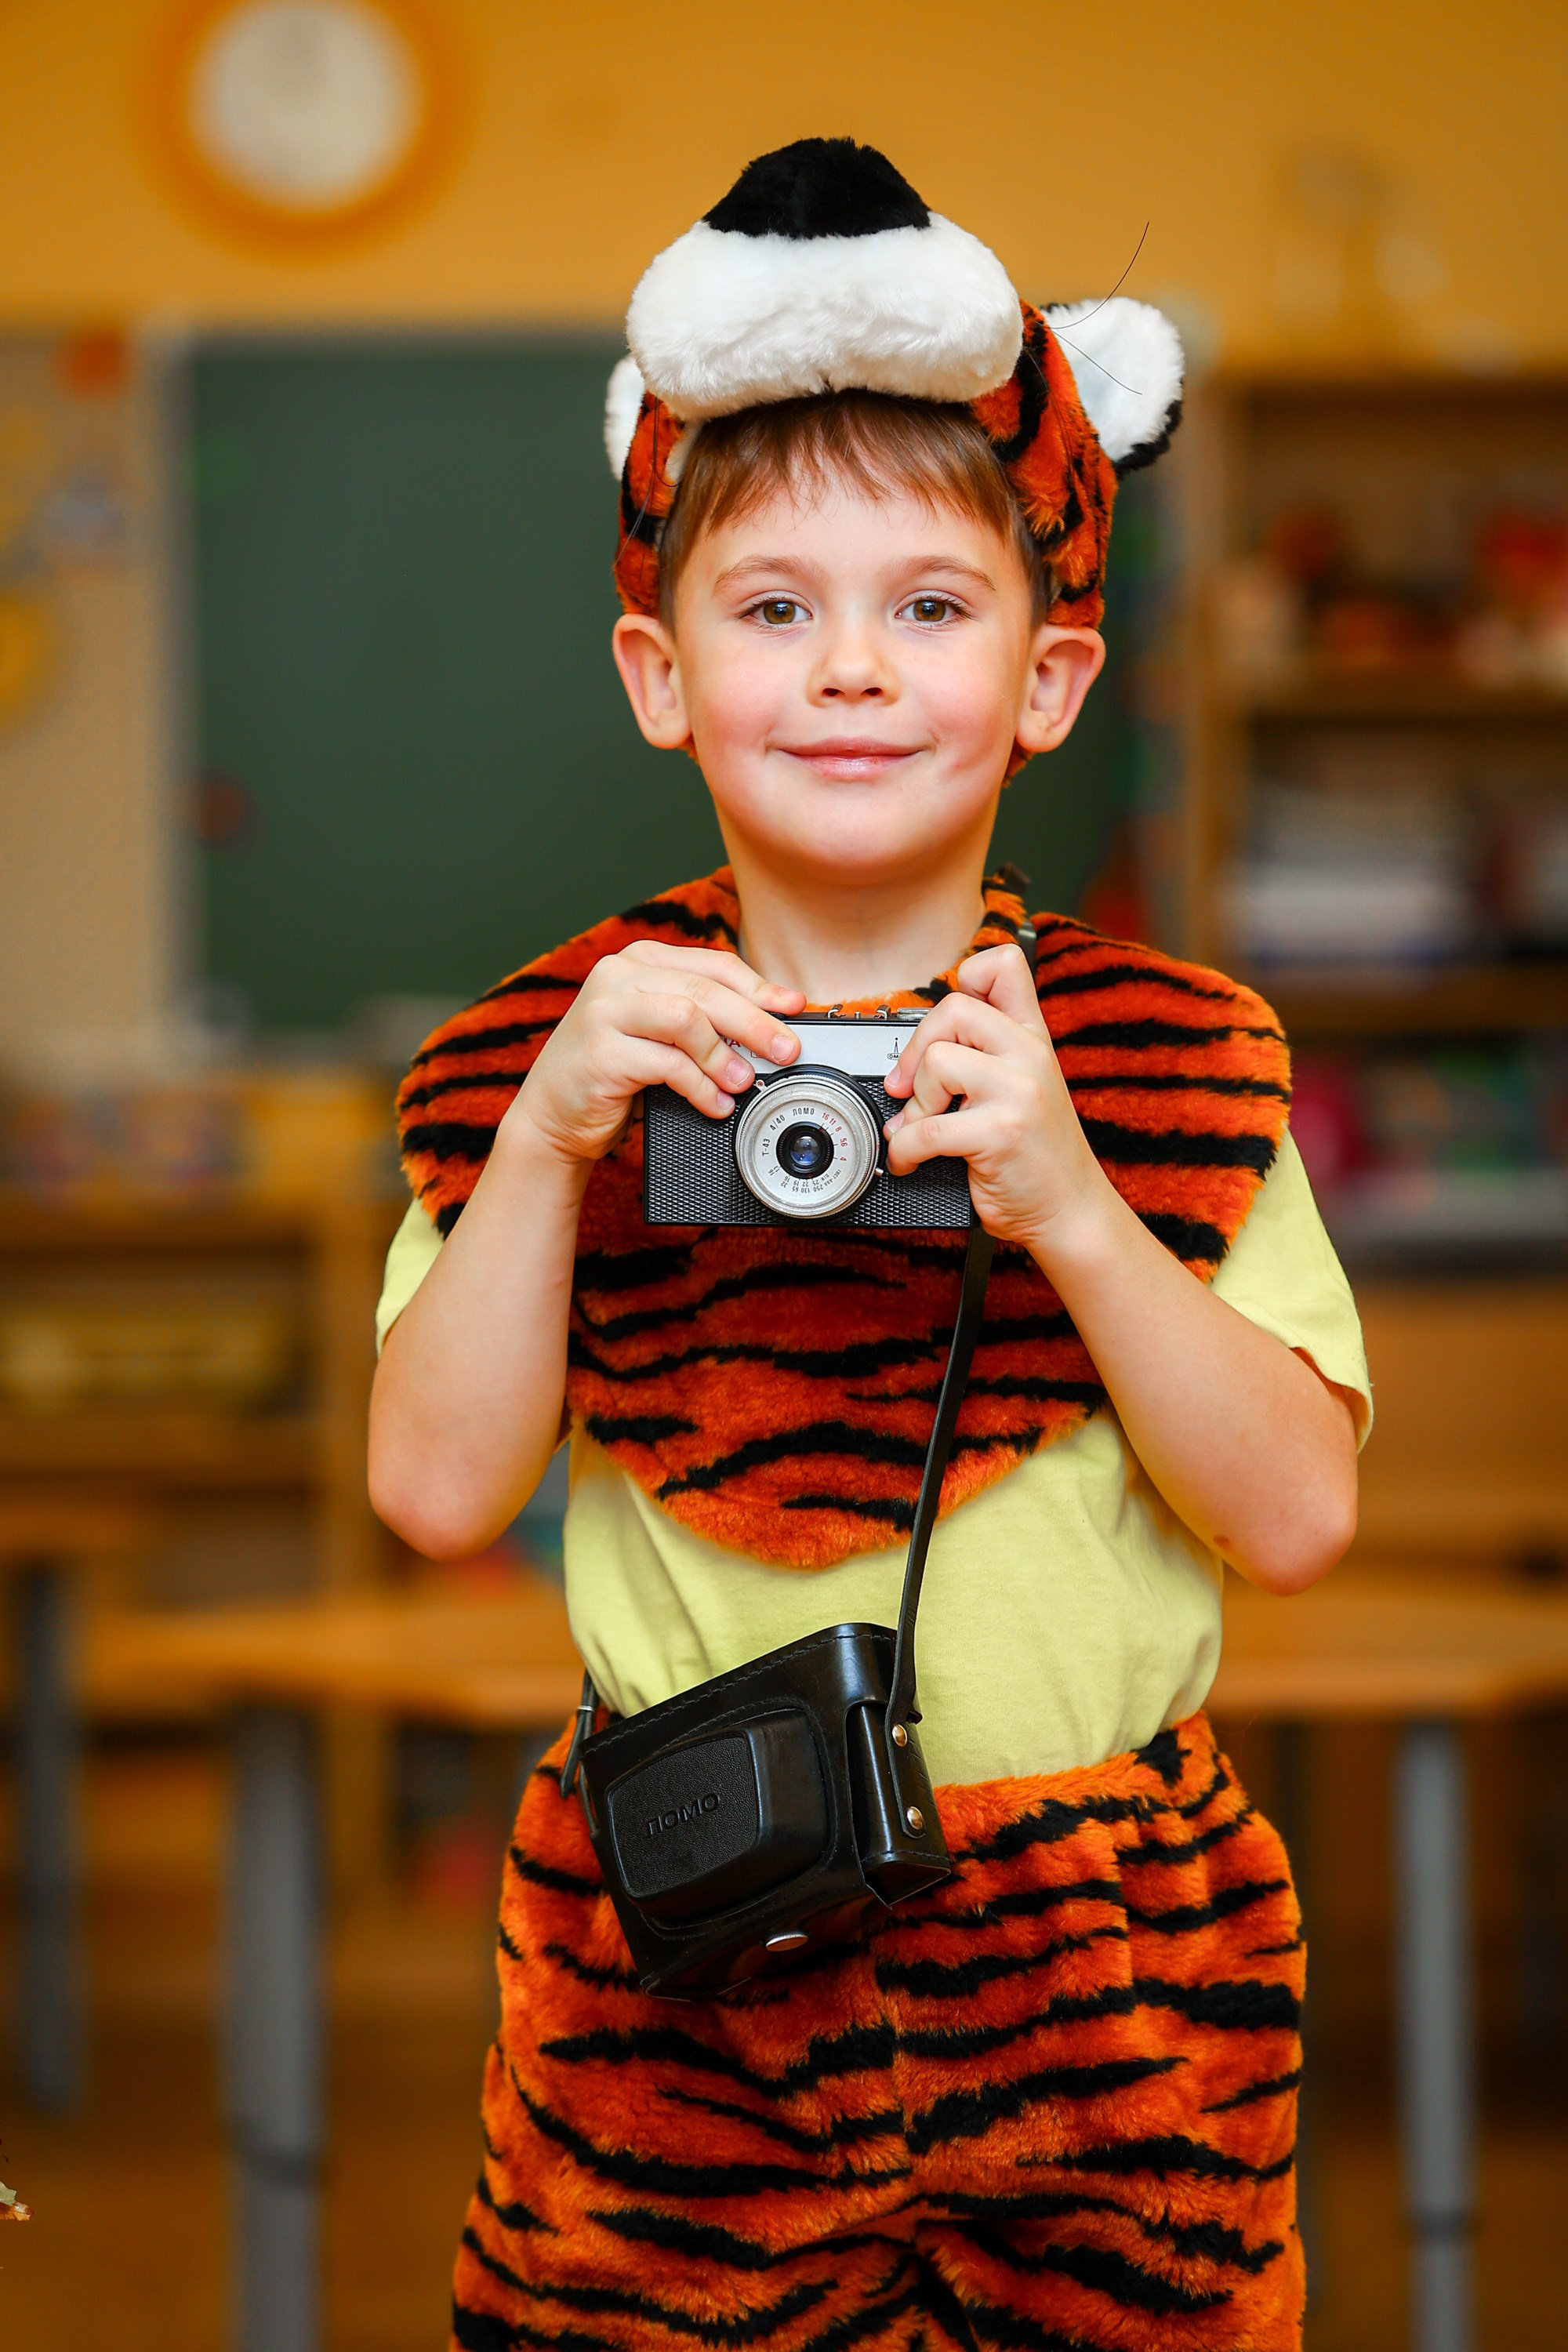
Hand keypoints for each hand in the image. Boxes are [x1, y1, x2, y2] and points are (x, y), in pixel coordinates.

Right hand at [502, 943, 804, 1167]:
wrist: (552, 1115)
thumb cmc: (613, 1074)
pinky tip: (714, 1103)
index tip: (793, 1008)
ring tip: (744, 1081)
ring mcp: (604, 1010)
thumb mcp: (660, 1035)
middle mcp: (618, 975)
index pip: (713, 964)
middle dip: (755, 1023)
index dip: (759, 986)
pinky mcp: (600, 1051)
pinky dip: (701, 1087)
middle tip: (785, 1050)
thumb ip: (702, 1021)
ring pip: (687, 1018)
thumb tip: (770, 1029)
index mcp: (640, 961)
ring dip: (724, 1055)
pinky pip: (668, 1064)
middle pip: (706, 990)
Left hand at [883, 943, 1111, 1254]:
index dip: (963, 979)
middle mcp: (1030, 1055)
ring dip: (913, 1103)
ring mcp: (1019, 1092)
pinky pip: (925, 1127)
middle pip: (954, 1008)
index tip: (945, 1026)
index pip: (1002, 965)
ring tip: (923, 1128)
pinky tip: (912, 1160)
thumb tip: (910, 1054)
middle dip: (917, 1051)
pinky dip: (904, 1150)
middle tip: (909, 1089)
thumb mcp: (1023, 1089)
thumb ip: (984, 1058)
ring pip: (937, 1062)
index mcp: (1033, 1038)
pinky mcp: (1000, 1132)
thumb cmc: (1037, 1155)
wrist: (1070, 1212)